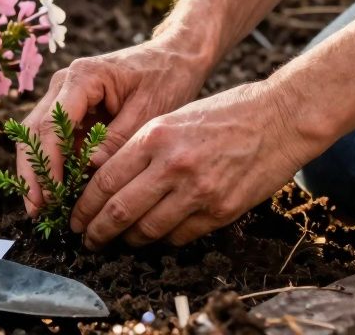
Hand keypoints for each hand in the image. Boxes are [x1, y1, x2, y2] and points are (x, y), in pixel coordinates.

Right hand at [16, 37, 211, 214]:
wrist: (175, 56)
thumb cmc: (166, 78)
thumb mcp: (148, 110)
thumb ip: (118, 139)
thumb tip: (90, 168)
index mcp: (82, 78)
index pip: (53, 124)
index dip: (48, 162)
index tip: (52, 195)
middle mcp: (64, 84)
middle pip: (35, 130)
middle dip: (32, 171)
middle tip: (36, 209)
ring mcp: (64, 96)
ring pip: (37, 136)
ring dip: (37, 171)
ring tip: (39, 208)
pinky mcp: (72, 110)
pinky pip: (54, 140)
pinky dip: (52, 165)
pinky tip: (55, 193)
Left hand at [69, 81, 324, 249]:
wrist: (279, 119)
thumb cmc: (223, 114)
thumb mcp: (172, 119)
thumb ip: (140, 149)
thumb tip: (105, 179)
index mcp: (154, 137)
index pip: (105, 181)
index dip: (84, 205)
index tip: (75, 217)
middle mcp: (172, 166)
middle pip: (120, 211)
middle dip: (97, 231)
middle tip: (87, 239)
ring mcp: (198, 191)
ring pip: (148, 230)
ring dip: (129, 240)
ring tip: (119, 240)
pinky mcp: (221, 210)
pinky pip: (180, 236)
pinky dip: (163, 239)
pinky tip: (156, 234)